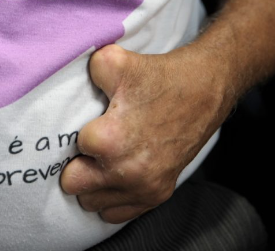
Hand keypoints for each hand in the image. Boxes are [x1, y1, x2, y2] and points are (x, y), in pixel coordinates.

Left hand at [60, 44, 226, 223]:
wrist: (206, 90)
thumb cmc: (161, 76)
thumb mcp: (115, 60)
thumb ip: (86, 69)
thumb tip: (71, 76)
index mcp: (111, 141)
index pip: (68, 151)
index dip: (75, 136)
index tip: (87, 126)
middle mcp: (127, 171)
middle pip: (73, 185)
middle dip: (76, 165)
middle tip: (90, 146)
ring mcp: (144, 186)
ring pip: (92, 202)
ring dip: (92, 183)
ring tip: (102, 158)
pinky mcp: (158, 194)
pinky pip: (117, 214)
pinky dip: (111, 197)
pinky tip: (115, 174)